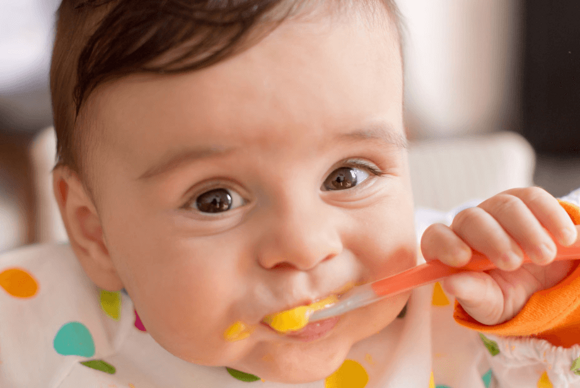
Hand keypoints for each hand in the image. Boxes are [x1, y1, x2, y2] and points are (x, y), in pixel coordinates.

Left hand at [421, 187, 579, 324]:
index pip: (436, 237)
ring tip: (544, 256)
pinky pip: (534, 198)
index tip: (462, 258)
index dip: (445, 243)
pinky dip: (550, 216)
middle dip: (493, 240)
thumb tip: (451, 285)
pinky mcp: (526, 201)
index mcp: (452, 250)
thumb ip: (472, 295)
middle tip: (513, 263)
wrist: (543, 289)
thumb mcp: (491, 304)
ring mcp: (497, 210)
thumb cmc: (506, 297)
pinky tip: (564, 238)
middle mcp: (470, 226)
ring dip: (526, 230)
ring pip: (505, 205)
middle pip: (472, 219)